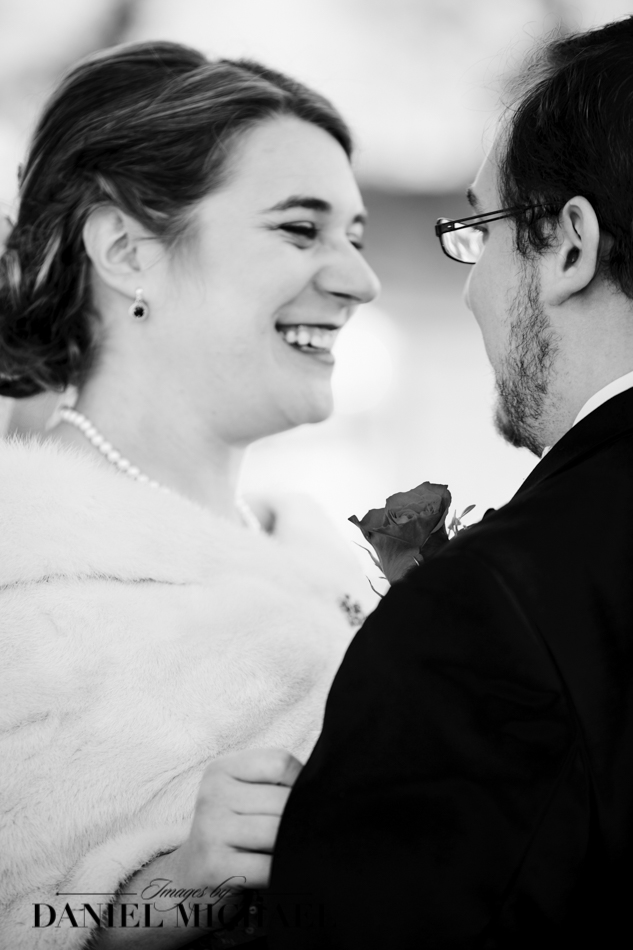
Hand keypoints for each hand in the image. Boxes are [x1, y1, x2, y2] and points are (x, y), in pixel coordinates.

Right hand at [174, 747, 301, 892]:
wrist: (191, 876)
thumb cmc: (233, 829)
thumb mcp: (244, 794)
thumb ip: (277, 783)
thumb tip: (325, 787)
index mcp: (221, 769)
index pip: (280, 762)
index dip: (301, 782)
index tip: (299, 799)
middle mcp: (212, 795)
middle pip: (282, 800)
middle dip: (301, 819)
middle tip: (305, 831)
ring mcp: (211, 830)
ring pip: (277, 832)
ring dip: (293, 845)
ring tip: (293, 849)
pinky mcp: (215, 867)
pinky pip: (268, 866)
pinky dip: (284, 870)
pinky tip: (282, 871)